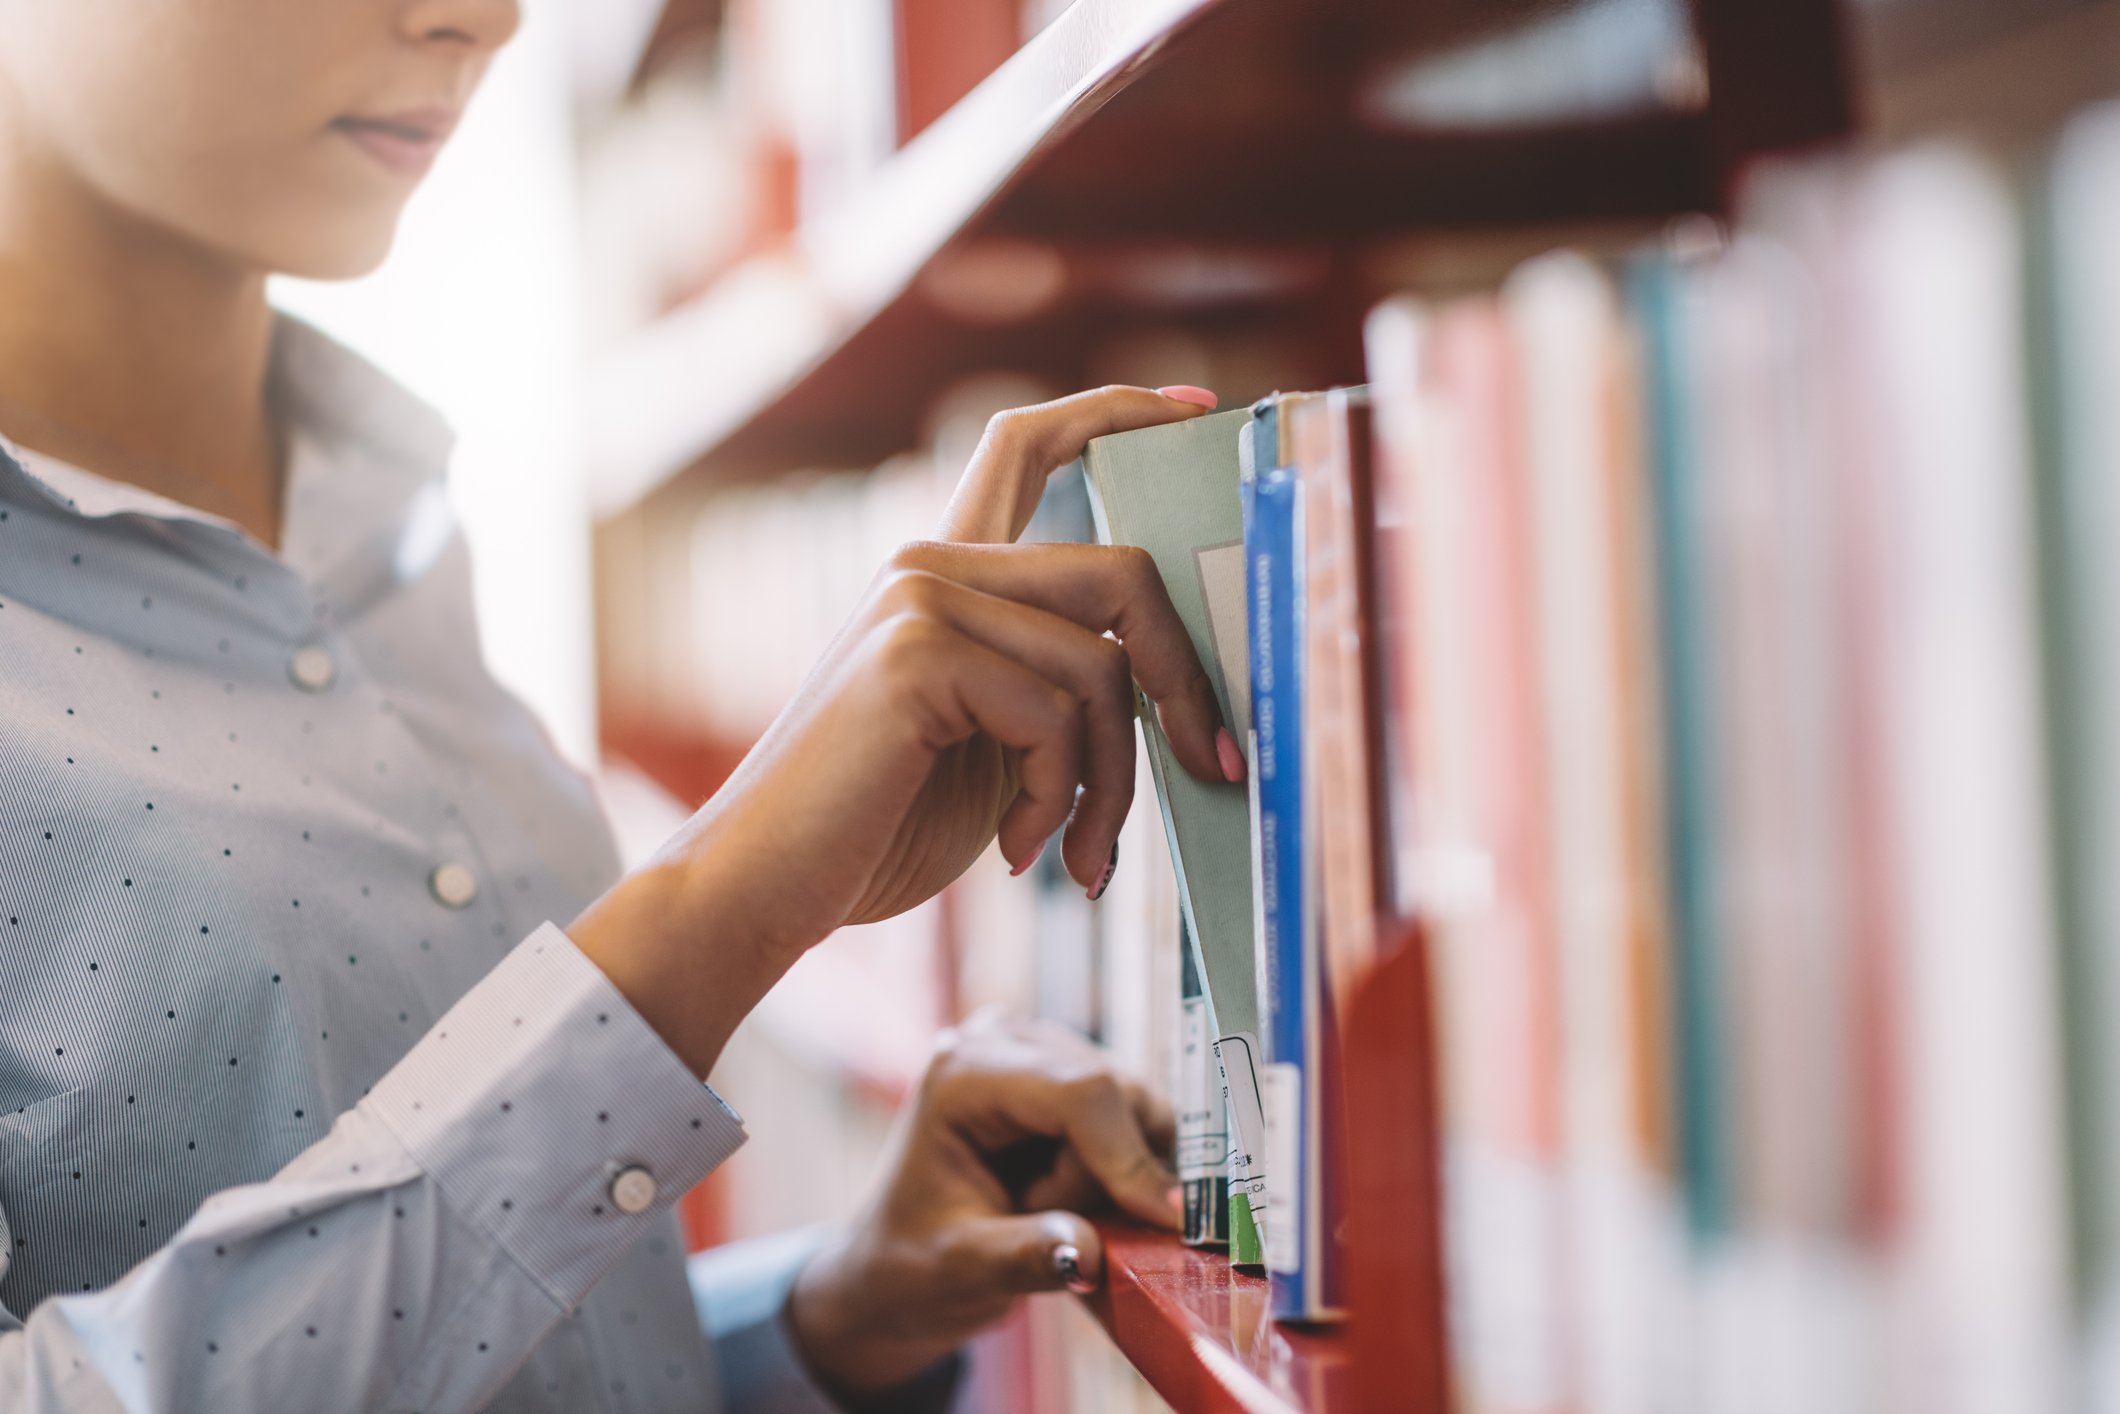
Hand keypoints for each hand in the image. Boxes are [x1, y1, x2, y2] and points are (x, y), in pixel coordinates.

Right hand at [570, 387, 1236, 1076]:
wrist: (764, 890)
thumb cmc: (878, 829)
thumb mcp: (995, 746)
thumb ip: (1061, 690)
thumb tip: (1186, 691)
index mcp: (941, 573)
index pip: (1028, 444)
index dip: (1118, 412)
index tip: (1198, 409)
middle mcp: (928, 562)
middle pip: (1121, 573)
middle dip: (1187, 679)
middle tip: (1213, 763)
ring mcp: (918, 598)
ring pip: (1103, 666)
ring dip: (1115, 781)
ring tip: (1082, 854)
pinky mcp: (915, 653)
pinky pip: (1058, 717)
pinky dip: (1062, 800)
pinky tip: (1021, 852)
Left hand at [786, 1009, 1180, 1398]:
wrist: (899, 1257)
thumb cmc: (914, 1262)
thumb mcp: (962, 1271)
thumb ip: (1026, 1257)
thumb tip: (1092, 1254)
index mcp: (963, 1072)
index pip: (1079, 1092)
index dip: (1127, 1156)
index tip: (1164, 1219)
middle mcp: (1005, 1039)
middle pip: (1117, 1096)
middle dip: (1107, 1177)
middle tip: (1046, 1222)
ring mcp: (1040, 1047)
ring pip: (1137, 1107)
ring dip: (1114, 1176)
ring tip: (1045, 1207)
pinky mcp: (1070, 1070)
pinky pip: (1136, 1117)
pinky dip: (1121, 1167)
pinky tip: (1069, 1194)